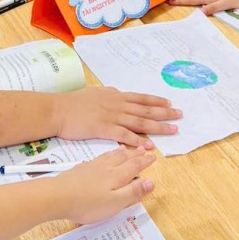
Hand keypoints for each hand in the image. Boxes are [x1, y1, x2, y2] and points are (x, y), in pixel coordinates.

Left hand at [49, 146, 156, 223]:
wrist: (56, 196)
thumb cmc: (87, 203)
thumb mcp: (115, 203)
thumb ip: (133, 193)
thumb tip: (151, 182)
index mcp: (117, 176)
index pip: (135, 166)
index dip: (145, 161)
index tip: (153, 156)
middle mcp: (106, 168)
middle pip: (124, 158)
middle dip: (135, 154)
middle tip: (144, 149)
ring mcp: (92, 167)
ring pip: (110, 156)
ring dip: (121, 153)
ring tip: (126, 149)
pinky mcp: (80, 169)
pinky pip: (98, 158)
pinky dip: (105, 156)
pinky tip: (102, 158)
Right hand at [57, 87, 180, 147]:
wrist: (58, 110)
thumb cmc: (74, 102)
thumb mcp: (95, 93)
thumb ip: (109, 95)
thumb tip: (117, 93)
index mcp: (115, 96)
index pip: (141, 98)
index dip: (157, 101)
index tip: (170, 104)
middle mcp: (117, 104)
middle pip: (146, 110)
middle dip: (165, 113)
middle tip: (180, 116)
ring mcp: (112, 117)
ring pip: (140, 122)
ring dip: (158, 127)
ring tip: (172, 130)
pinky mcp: (104, 129)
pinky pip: (125, 136)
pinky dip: (138, 141)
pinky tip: (148, 146)